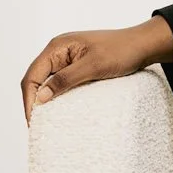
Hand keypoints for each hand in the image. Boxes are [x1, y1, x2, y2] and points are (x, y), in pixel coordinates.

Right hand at [20, 18, 172, 122]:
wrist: (142, 45)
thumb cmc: (120, 51)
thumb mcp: (93, 66)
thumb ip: (66, 80)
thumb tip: (41, 98)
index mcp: (57, 47)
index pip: (33, 75)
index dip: (30, 99)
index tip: (33, 121)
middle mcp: (58, 51)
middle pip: (36, 79)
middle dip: (33, 101)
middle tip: (36, 126)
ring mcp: (67, 59)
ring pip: (47, 82)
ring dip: (44, 100)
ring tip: (44, 122)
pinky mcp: (76, 66)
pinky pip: (60, 82)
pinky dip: (57, 96)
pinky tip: (59, 110)